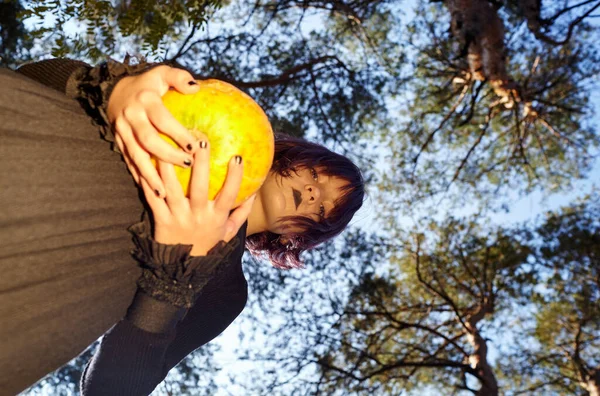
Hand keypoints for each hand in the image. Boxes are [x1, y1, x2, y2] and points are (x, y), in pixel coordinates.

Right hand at [108, 65, 200, 196]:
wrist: (114, 90)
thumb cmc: (148, 85)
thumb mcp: (162, 73)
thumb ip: (179, 78)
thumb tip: (196, 87)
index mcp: (145, 100)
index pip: (163, 119)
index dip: (178, 133)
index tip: (195, 147)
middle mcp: (131, 116)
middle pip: (149, 140)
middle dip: (168, 155)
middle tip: (187, 165)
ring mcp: (122, 131)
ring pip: (135, 156)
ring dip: (149, 175)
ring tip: (164, 193)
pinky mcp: (117, 142)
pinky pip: (128, 162)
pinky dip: (139, 177)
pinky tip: (151, 191)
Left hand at [139, 136, 254, 255]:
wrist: (182, 269)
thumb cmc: (208, 244)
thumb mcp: (228, 231)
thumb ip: (242, 212)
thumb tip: (255, 191)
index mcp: (217, 217)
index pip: (229, 195)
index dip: (235, 177)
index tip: (238, 157)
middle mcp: (199, 216)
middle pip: (200, 187)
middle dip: (201, 163)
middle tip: (201, 140)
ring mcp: (179, 218)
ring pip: (173, 189)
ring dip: (170, 167)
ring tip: (167, 146)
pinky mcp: (161, 220)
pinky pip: (153, 198)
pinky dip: (149, 181)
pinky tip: (146, 163)